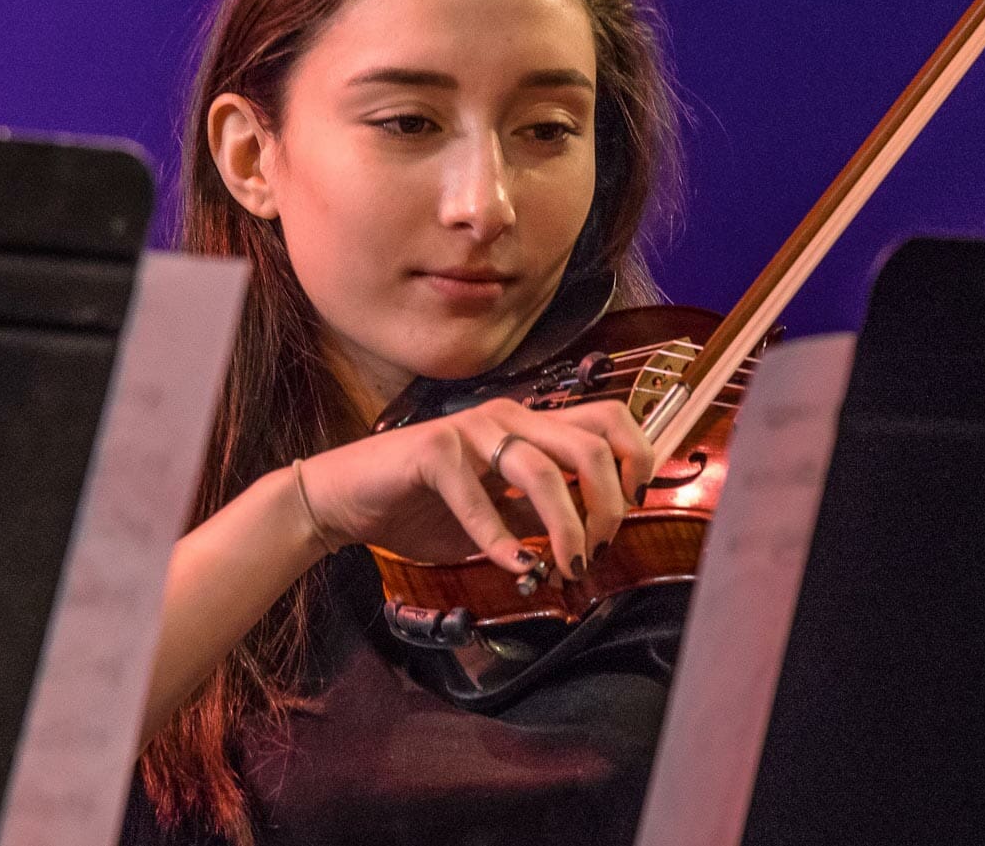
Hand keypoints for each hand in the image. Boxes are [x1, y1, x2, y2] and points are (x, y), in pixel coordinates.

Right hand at [298, 398, 653, 583]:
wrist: (347, 500)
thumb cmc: (423, 506)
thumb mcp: (499, 511)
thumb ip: (541, 514)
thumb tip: (592, 542)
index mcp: (530, 425)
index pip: (610, 420)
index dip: (637, 461)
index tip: (634, 509)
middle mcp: (507, 418)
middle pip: (591, 444)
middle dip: (608, 505)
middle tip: (598, 550)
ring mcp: (470, 430)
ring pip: (542, 470)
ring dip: (565, 527)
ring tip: (566, 567)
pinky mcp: (433, 452)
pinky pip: (479, 498)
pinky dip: (503, 541)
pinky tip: (514, 567)